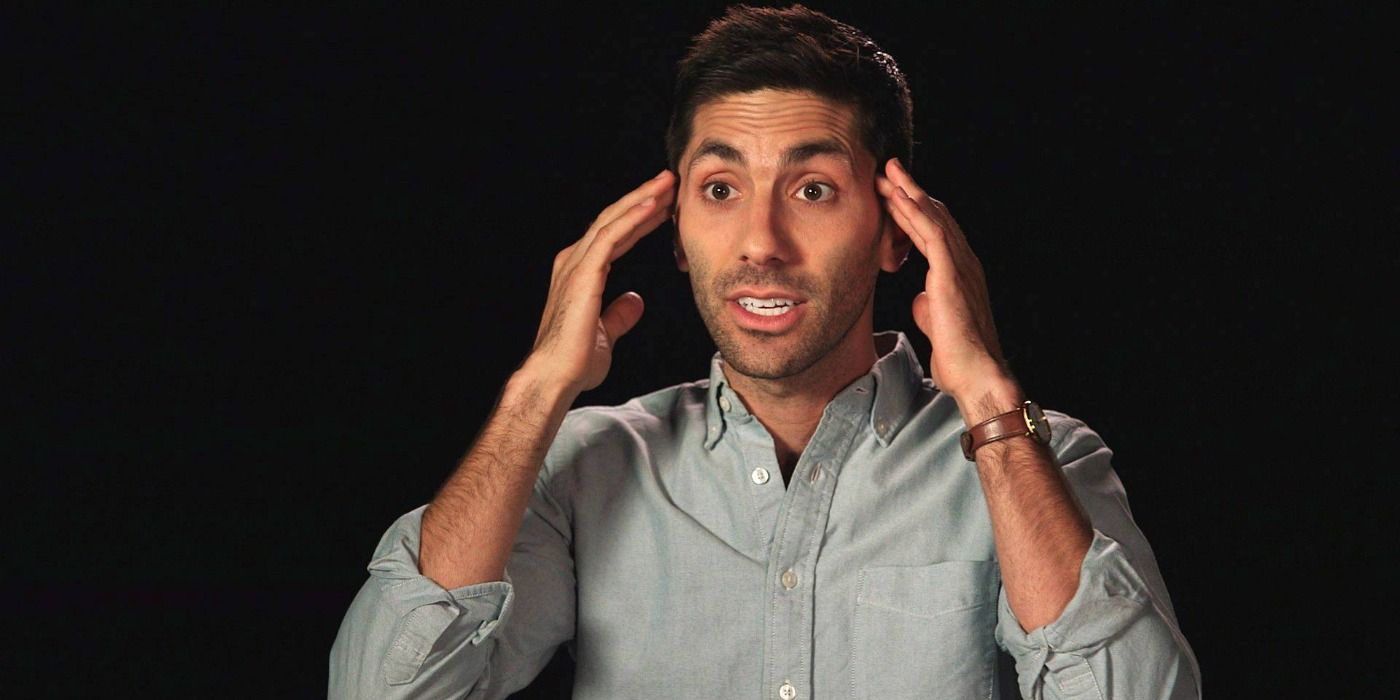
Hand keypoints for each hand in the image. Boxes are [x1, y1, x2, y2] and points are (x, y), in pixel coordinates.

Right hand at [524, 169, 676, 395]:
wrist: (554, 376)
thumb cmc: (574, 361)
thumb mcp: (606, 333)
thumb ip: (619, 314)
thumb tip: (634, 300)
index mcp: (580, 274)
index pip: (614, 237)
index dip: (639, 219)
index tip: (663, 206)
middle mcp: (575, 262)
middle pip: (613, 220)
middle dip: (642, 199)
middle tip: (668, 181)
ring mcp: (576, 264)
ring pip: (612, 220)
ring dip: (641, 199)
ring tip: (666, 183)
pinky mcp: (583, 272)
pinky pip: (610, 236)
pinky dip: (632, 217)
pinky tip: (652, 204)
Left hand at [877, 159, 1017, 416]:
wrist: (976, 373)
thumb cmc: (958, 356)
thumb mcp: (936, 324)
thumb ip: (929, 305)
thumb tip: (919, 298)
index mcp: (958, 273)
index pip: (934, 232)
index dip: (913, 211)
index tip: (893, 193)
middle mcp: (963, 262)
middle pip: (934, 216)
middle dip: (909, 192)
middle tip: (888, 170)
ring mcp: (959, 265)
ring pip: (932, 217)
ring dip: (909, 193)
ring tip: (889, 173)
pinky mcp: (951, 273)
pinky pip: (932, 233)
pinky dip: (916, 212)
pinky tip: (901, 196)